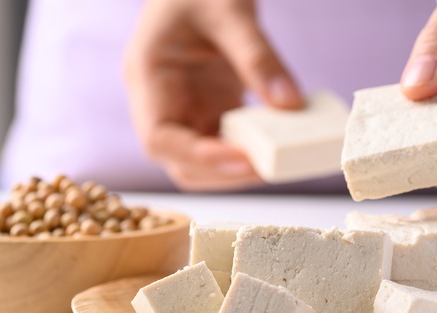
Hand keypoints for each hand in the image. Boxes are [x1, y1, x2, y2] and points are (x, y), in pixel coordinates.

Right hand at [124, 0, 301, 190]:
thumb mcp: (230, 10)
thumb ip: (258, 56)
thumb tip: (290, 105)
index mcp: (146, 76)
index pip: (158, 138)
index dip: (198, 158)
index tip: (243, 160)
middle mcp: (160, 103)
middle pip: (179, 163)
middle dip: (223, 173)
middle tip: (271, 166)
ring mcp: (184, 111)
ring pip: (202, 164)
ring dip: (238, 169)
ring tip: (280, 159)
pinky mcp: (208, 112)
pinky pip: (226, 146)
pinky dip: (252, 152)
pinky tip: (281, 144)